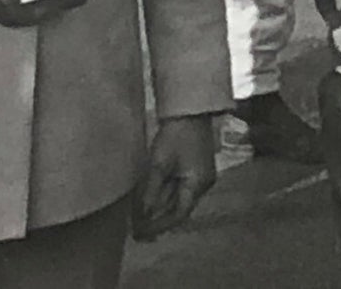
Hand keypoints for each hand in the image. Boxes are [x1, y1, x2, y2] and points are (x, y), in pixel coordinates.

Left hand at [132, 115, 215, 240]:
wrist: (189, 107)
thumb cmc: (175, 133)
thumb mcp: (160, 163)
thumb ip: (152, 191)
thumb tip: (144, 215)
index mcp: (198, 184)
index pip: (179, 214)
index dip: (160, 225)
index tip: (142, 233)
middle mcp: (203, 184)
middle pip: (179, 208)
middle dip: (158, 219)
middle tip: (138, 230)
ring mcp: (200, 174)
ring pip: (179, 198)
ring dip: (161, 207)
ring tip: (140, 217)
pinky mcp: (195, 165)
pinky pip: (179, 187)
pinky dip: (165, 194)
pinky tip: (151, 198)